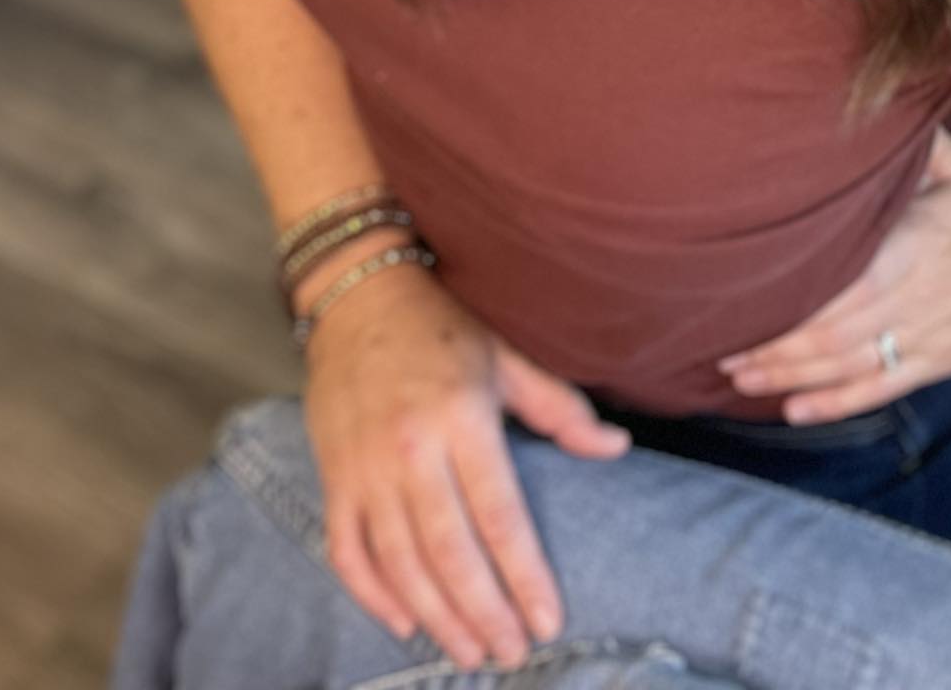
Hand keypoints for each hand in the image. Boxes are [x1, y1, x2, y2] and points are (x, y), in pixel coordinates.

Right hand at [302, 260, 631, 669]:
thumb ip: (559, 409)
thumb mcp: (507, 356)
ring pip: (399, 562)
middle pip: (449, 551)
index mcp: (463, 417)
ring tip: (469, 653)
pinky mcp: (333, 476)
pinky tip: (404, 622)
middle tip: (511, 654)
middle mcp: (411, 449)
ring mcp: (364, 467)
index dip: (525, 575)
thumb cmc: (442, 327)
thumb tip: (618, 447)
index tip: (549, 620)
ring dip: (436, 616)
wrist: (356, 296)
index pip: (500, 515)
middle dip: (483, 612)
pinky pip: (346, 550)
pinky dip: (371, 594)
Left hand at [716, 126, 950, 422]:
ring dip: (791, 378)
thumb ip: (904, 143)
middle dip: (772, 349)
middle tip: (722, 356)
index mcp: (906, 249)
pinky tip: (798, 411)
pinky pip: (881, 387)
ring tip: (742, 382)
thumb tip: (861, 103)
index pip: (836, 285)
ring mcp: (923, 337)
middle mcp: (909, 299)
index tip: (738, 304)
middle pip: (829, 335)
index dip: (786, 303)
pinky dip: (837, 404)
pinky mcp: (937, 361)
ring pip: (847, 367)